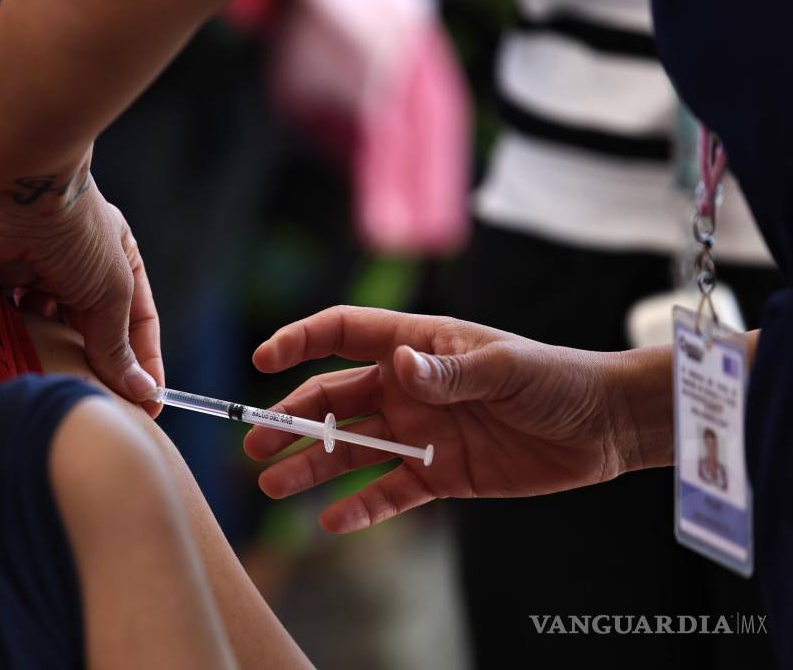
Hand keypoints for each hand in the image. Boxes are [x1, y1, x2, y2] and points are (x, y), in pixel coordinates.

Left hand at [0, 163, 162, 410]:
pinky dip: (11, 346)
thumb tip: (141, 391)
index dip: (144, 364)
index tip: (149, 404)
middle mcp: (77, 272)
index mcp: (116, 265)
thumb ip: (117, 343)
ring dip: (50, 359)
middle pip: (90, 334)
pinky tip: (15, 365)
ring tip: (53, 386)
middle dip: (93, 367)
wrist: (13, 190)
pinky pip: (8, 326)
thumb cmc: (75, 230)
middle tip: (96, 404)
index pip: (137, 324)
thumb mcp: (111, 288)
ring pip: (47, 334)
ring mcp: (36, 278)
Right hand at [243, 306, 669, 532]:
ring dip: (311, 464)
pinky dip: (360, 507)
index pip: (344, 334)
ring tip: (271, 484)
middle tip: (253, 442)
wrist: (603, 427)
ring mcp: (420, 431)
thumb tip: (400, 364)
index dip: (301, 341)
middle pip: (334, 397)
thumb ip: (448, 370)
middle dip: (292, 417)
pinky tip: (330, 522)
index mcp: (417, 344)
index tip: (263, 359)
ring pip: (351, 448)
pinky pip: (389, 491)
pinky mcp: (439, 474)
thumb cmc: (556, 378)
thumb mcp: (505, 367)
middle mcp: (408, 386)